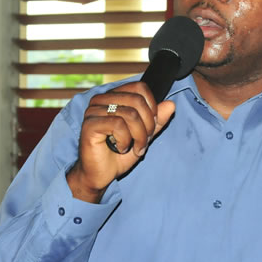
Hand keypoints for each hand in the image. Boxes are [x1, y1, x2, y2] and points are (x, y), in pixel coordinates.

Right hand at [66, 81, 175, 202]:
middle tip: (144, 141)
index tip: (150, 127)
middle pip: (137, 100)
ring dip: (139, 136)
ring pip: (130, 114)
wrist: (101, 174)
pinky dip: (125, 140)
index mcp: (113, 96)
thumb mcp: (144, 135)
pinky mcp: (89, 124)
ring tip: (135, 148)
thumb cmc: (119, 154)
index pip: (140, 88)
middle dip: (148, 125)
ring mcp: (93, 110)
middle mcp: (101, 99)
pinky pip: (118, 125)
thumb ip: (156, 120)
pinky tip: (121, 148)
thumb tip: (171, 104)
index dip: (151, 107)